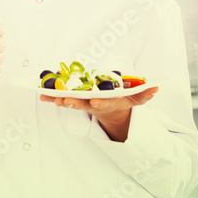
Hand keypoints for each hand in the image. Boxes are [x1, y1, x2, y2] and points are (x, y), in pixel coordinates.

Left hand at [40, 86, 158, 141]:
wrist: (111, 111)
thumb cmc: (121, 101)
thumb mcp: (135, 99)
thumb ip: (144, 93)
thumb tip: (157, 86)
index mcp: (107, 102)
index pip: (103, 103)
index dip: (99, 102)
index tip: (95, 101)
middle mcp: (93, 104)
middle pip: (83, 104)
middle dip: (74, 103)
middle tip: (66, 101)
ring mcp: (82, 103)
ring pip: (69, 102)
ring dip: (59, 100)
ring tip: (48, 97)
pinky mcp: (74, 100)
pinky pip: (61, 99)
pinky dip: (51, 97)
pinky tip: (41, 95)